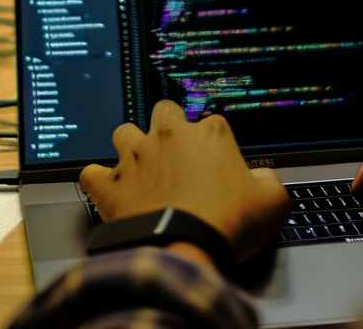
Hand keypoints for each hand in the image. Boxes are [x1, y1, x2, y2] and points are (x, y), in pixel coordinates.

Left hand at [80, 101, 287, 267]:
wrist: (183, 250)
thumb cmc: (225, 225)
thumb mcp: (272, 204)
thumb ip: (270, 182)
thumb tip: (263, 179)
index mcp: (210, 135)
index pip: (213, 124)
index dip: (216, 145)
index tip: (217, 167)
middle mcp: (169, 137)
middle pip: (164, 111)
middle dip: (169, 128)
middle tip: (177, 157)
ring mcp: (136, 158)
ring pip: (123, 132)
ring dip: (130, 146)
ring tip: (140, 169)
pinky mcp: (111, 185)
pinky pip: (91, 173)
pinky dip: (97, 181)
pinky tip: (107, 191)